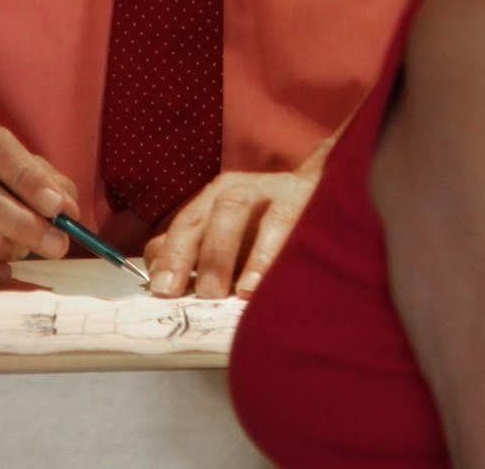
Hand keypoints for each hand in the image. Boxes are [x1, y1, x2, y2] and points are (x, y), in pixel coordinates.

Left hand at [143, 169, 319, 298]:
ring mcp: (269, 190)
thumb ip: (194, 253)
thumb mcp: (229, 236)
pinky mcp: (302, 196)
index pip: (185, 225)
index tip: (162, 291)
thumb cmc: (268, 225)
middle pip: (206, 217)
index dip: (171, 257)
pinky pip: (282, 223)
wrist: (325, 192)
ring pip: (235, 213)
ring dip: (227, 254)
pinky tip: (262, 281)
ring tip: (230, 292)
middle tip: (194, 295)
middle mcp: (236, 190)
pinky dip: (269, 254)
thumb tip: (159, 280)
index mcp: (214, 199)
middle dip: (195, 257)